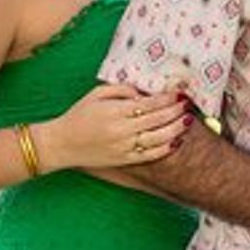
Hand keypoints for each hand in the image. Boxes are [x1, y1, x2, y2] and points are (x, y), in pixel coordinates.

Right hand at [34, 84, 190, 171]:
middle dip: (176, 111)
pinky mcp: (123, 160)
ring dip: (176, 129)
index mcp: (115, 112)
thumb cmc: (78, 115)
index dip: (167, 98)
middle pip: (157, 120)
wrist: (61, 144)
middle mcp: (121, 130)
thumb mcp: (96, 95)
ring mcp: (123, 147)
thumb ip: (121, 89)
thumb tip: (143, 93)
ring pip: (158, 139)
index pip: (149, 104)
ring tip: (188, 120)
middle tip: (188, 104)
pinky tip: (176, 141)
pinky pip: (149, 155)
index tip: (179, 92)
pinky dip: (165, 148)